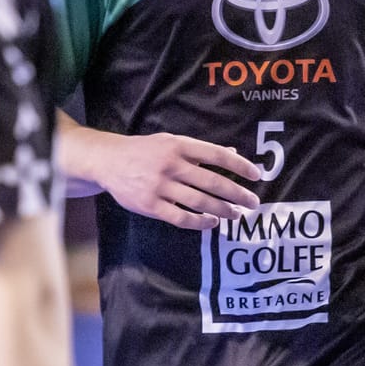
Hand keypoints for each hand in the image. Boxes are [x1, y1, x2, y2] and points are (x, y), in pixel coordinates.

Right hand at [74, 131, 261, 229]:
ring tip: (236, 215)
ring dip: (223, 210)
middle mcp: (171, 165)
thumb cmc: (145, 150)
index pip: (217, 155)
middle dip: (237, 194)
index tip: (256, 176)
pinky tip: (212, 223)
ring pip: (200, 202)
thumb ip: (201, 150)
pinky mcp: (151, 206)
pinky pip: (181, 218)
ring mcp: (160, 186)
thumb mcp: (171, 142)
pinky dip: (200, 223)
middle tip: (253, 203)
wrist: (108, 161)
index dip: (239, 166)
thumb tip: (233, 154)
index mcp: (179, 146)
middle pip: (213, 182)